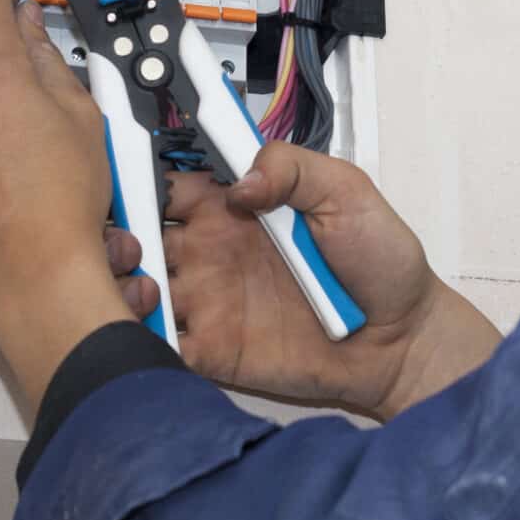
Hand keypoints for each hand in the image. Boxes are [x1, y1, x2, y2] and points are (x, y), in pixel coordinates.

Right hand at [111, 142, 499, 420]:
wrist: (402, 340)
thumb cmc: (380, 259)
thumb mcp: (345, 191)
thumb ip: (291, 168)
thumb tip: (240, 183)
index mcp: (232, 207)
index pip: (167, 185)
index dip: (139, 177)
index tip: (120, 176)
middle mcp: (208, 252)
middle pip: (139, 235)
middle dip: (117, 233)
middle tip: (121, 238)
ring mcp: (207, 303)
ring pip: (137, 289)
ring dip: (121, 285)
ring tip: (138, 285)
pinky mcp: (213, 352)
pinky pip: (161, 345)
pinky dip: (140, 336)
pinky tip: (143, 327)